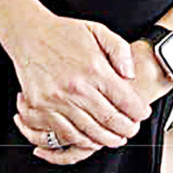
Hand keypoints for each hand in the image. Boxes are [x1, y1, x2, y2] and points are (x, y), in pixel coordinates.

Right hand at [0, 5, 151, 151]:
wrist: (29, 34)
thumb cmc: (64, 33)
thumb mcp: (99, 31)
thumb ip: (121, 51)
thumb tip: (131, 76)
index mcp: (95, 69)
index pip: (125, 100)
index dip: (139, 112)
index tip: (142, 114)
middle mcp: (77, 88)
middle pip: (110, 121)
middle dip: (126, 130)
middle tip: (131, 130)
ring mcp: (57, 100)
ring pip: (89, 132)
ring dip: (106, 140)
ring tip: (114, 139)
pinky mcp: (41, 108)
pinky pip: (65, 134)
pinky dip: (81, 141)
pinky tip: (90, 139)